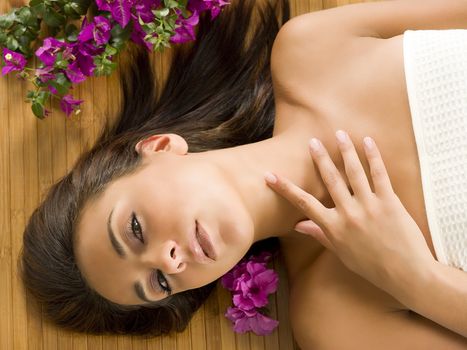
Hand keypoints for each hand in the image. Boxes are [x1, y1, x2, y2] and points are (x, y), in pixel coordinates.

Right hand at [265, 130, 435, 301]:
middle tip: (312, 141)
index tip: (270, 176)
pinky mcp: (389, 202)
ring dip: (345, 150)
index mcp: (333, 227)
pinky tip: (368, 142)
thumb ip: (320, 235)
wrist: (405, 274)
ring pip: (353, 172)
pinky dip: (373, 156)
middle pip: (330, 180)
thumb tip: (299, 226)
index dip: (285, 188)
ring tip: (339, 133)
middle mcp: (348, 214)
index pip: (304, 203)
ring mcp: (369, 207)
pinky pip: (380, 175)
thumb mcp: (341, 252)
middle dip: (319, 158)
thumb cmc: (371, 266)